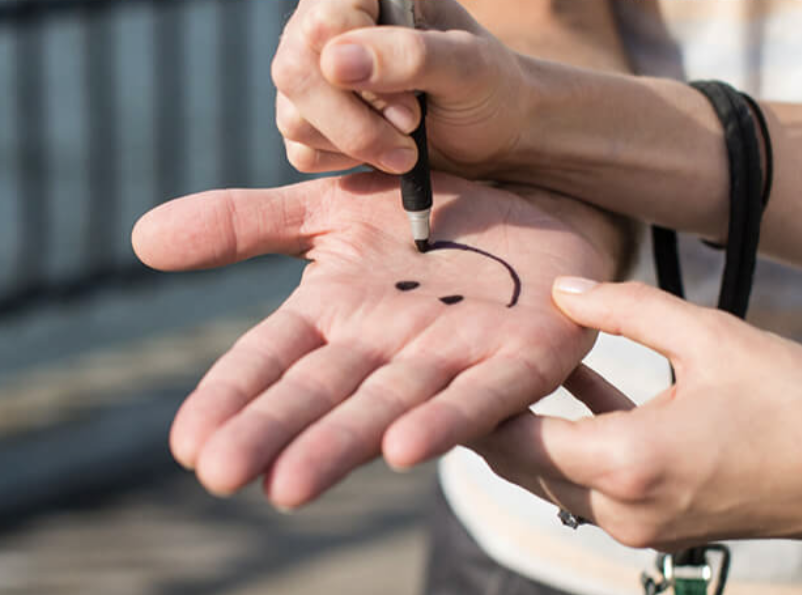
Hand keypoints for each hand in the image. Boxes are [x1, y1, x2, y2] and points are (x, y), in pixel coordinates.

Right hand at [131, 173, 616, 509]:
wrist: (531, 198)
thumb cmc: (429, 215)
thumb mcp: (332, 209)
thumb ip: (246, 224)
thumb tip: (141, 240)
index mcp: (339, 316)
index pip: (272, 359)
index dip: (232, 396)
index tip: (186, 444)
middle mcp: (389, 348)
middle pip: (323, 392)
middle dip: (275, 433)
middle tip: (223, 474)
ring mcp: (456, 356)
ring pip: (392, 404)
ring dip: (342, 442)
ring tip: (290, 484)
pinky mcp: (522, 358)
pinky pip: (482, 394)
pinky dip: (447, 421)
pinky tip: (406, 448)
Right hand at [272, 0, 528, 176]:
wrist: (497, 132)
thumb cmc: (490, 87)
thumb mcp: (468, 67)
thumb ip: (410, 55)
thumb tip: (335, 61)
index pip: (322, 24)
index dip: (362, 74)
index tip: (411, 110)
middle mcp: (329, 26)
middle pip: (294, 73)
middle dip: (354, 122)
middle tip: (411, 133)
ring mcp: (315, 74)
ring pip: (293, 117)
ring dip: (355, 145)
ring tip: (407, 146)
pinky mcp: (313, 119)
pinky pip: (300, 150)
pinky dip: (344, 162)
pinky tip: (384, 152)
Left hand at [471, 279, 801, 552]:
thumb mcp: (710, 335)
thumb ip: (625, 308)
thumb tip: (561, 287)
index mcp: (627, 463)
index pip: (511, 437)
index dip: (468, 402)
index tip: (437, 363)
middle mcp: (624, 509)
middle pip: (522, 463)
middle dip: (487, 416)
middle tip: (453, 361)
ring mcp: (643, 527)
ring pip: (554, 475)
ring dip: (531, 425)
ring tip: (507, 362)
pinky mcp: (661, 525)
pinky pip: (596, 480)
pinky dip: (578, 437)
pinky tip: (579, 382)